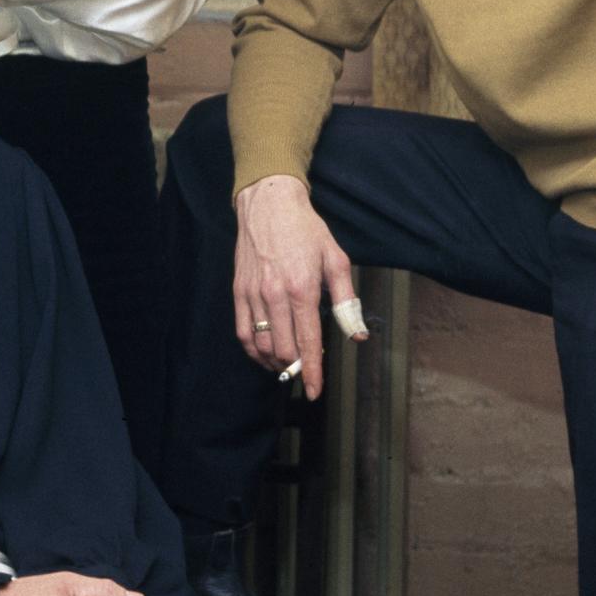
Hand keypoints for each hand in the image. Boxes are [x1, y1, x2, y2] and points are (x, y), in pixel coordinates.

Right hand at [233, 174, 360, 400]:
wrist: (268, 204)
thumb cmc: (306, 230)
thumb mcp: (336, 260)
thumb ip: (347, 301)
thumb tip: (356, 335)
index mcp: (303, 288)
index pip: (308, 342)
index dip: (312, 371)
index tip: (314, 391)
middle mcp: (275, 294)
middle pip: (283, 349)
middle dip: (295, 368)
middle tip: (305, 373)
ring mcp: (253, 294)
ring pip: (261, 344)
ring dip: (275, 362)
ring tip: (287, 364)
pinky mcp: (238, 291)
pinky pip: (242, 332)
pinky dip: (253, 350)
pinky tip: (265, 353)